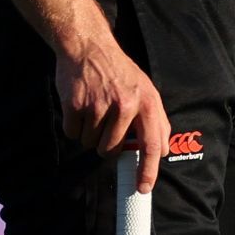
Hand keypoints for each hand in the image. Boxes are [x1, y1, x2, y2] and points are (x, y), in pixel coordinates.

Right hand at [55, 37, 169, 191]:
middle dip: (106, 144)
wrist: (88, 46)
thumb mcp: (146, 89)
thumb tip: (161, 151)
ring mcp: (99, 105)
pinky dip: (73, 126)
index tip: (143, 188)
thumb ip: (156, 120)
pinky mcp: (75, 104)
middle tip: (105, 123)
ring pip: (90, 144)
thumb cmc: (119, 71)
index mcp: (147, 102)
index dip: (148, 170)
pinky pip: (72, 133)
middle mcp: (125, 104)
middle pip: (112, 150)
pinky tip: (79, 106)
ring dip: (89, 133)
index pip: (152, 144)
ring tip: (93, 108)